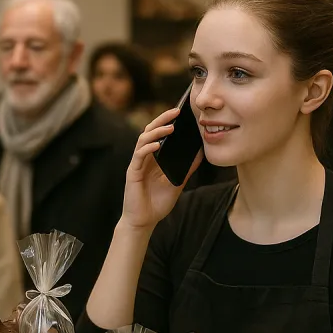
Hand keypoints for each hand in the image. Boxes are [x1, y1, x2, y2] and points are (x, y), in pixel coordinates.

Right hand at [122, 107, 202, 229]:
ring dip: (156, 132)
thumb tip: (200, 153)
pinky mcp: (132, 173)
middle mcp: (144, 158)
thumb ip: (187, 168)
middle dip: (162, 120)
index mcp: (154, 159)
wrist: (144, 221)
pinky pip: (138, 156)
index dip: (167, 122)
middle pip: (150, 131)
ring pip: (143, 140)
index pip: (158, 134)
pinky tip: (157, 145)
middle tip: (176, 111)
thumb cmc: (157, 203)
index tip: (180, 113)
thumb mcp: (177, 183)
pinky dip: (147, 148)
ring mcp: (137, 164)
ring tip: (170, 127)